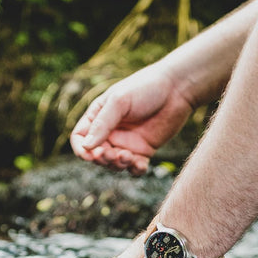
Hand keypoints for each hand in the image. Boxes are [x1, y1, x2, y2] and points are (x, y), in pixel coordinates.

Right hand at [71, 62, 195, 175]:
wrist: (177, 89)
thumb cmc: (145, 88)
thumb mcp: (119, 102)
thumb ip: (102, 124)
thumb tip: (86, 147)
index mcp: (98, 116)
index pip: (80, 138)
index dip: (82, 149)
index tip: (91, 154)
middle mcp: (110, 132)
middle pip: (96, 155)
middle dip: (103, 159)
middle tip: (114, 154)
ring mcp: (127, 142)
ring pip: (114, 164)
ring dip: (118, 165)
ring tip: (129, 156)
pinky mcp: (144, 150)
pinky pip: (134, 167)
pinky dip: (135, 169)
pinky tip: (140, 164)